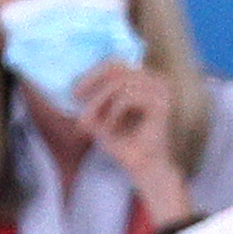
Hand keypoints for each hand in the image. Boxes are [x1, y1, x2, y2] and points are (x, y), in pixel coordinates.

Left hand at [73, 61, 190, 225]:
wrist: (144, 169)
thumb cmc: (124, 146)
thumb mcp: (100, 119)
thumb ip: (90, 102)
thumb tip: (71, 86)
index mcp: (144, 80)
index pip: (114, 64)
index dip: (92, 74)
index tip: (75, 93)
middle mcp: (156, 80)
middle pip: (116, 67)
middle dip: (92, 83)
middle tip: (77, 99)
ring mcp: (161, 90)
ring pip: (119, 82)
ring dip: (99, 102)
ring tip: (91, 122)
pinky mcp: (161, 103)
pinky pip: (127, 97)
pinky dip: (113, 112)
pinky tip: (110, 128)